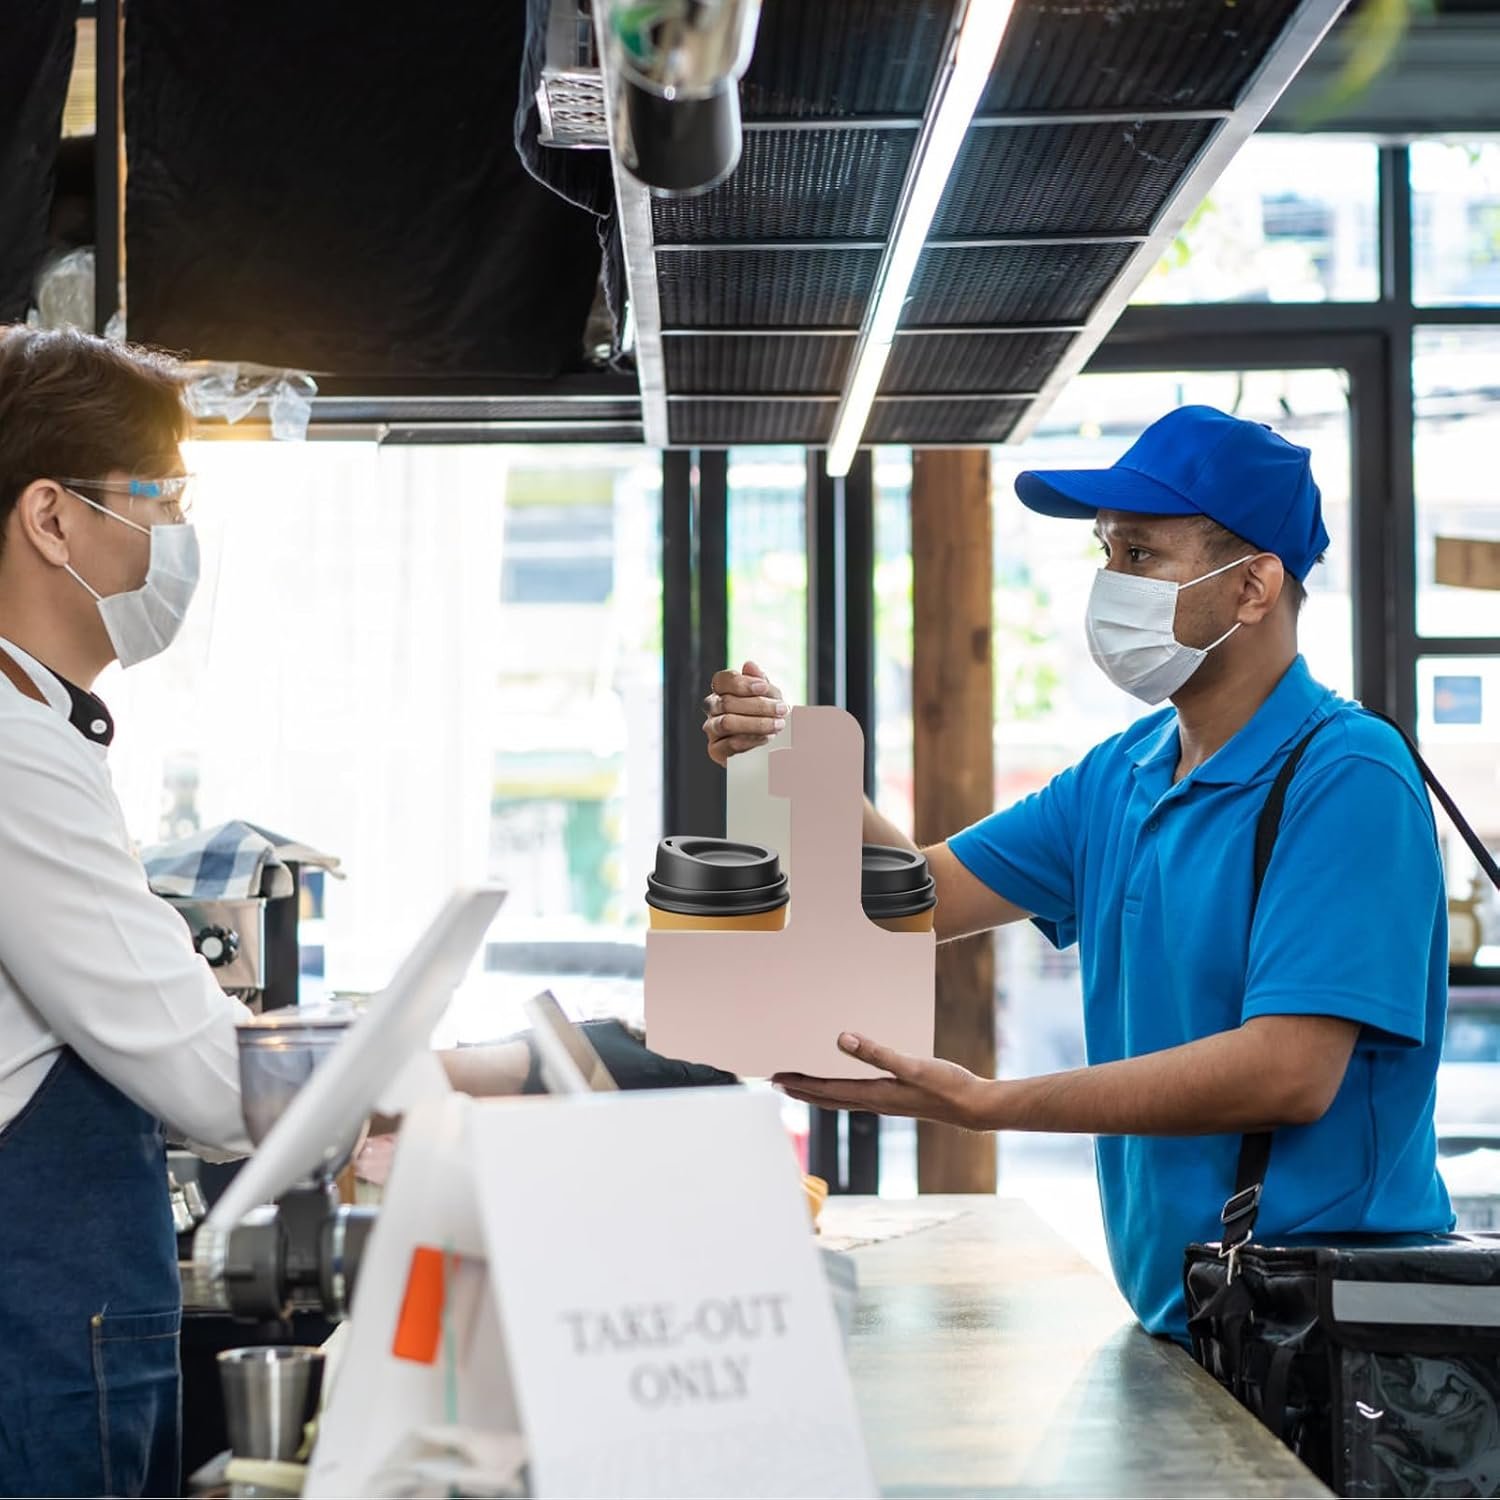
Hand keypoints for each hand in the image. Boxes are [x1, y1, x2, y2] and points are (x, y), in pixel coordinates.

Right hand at [703, 659, 787, 766]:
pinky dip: (750, 740)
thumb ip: (760, 680)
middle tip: (781, 709)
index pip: (722, 680)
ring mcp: (712, 728)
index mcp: (721, 689)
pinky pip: (729, 745)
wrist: (774, 741)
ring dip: (756, 724)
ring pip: (726, 723)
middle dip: (757, 706)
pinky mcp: (715, 750)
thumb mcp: (770, 694)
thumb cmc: (769, 712)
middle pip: (726, 702)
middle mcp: (712, 707)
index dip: (741, 683)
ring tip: (777, 725)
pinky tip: (767, 738)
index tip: (764, 687)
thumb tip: (749, 665)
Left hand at [774, 1033, 994, 1130]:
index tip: (776, 1079)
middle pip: (828, 1099)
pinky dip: (842, 1088)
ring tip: (801, 1083)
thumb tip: (842, 1040)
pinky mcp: (897, 1098)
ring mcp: (886, 1102)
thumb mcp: (912, 1065)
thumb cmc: (947, 1087)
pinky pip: (859, 1093)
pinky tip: (847, 1079)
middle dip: (801, 1091)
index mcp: (874, 1095)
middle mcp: (875, 1102)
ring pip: (842, 1098)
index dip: (799, 1085)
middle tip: (776, 1083)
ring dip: (818, 1091)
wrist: (974, 1107)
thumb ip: (877, 1052)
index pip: (826, 1091)